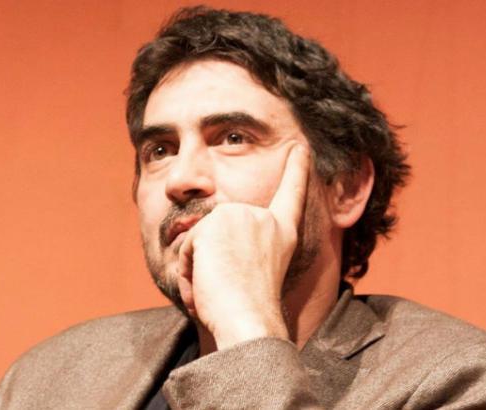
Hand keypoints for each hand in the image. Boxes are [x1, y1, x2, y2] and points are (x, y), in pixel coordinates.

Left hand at [176, 144, 309, 349]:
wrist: (247, 321)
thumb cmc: (248, 311)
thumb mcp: (252, 272)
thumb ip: (240, 246)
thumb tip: (209, 228)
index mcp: (281, 231)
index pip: (291, 193)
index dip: (296, 169)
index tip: (300, 146)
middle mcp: (264, 219)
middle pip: (219, 227)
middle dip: (212, 259)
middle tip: (229, 287)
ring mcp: (240, 216)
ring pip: (200, 238)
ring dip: (199, 268)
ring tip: (220, 288)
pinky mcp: (215, 223)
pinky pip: (186, 248)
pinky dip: (188, 271)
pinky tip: (207, 284)